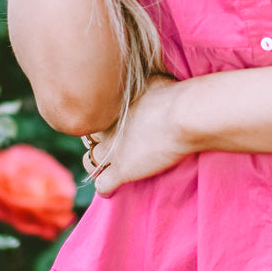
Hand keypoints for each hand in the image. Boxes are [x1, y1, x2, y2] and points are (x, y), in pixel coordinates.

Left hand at [80, 74, 192, 196]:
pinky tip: (112, 190)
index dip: (101, 120)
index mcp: (112, 107)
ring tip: (105, 168)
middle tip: (110, 145)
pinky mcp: (121, 170)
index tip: (112, 124)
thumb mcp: (152, 80)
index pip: (94, 115)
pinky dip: (105, 189)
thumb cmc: (174, 95)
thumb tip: (143, 82)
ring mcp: (112, 150)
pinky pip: (102, 185)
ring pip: (90, 161)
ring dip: (95, 165)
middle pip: (88, 137)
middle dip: (96, 141)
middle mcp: (106, 128)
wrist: (183, 115)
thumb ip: (140, 84)